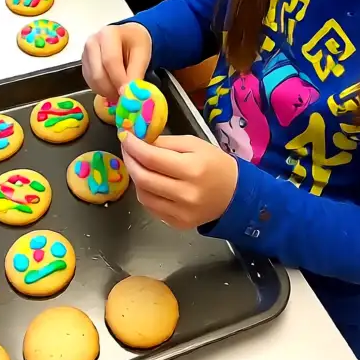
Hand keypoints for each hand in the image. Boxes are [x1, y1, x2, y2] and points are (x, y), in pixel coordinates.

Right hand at [82, 23, 151, 101]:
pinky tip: (112, 87)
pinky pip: (90, 82)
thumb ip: (135, 75)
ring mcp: (85, 53)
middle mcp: (92, 42)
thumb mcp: (142, 56)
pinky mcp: (83, 63)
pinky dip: (101, 89)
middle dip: (112, 89)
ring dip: (106, 91)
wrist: (128, 37)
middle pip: (98, 73)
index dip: (119, 80)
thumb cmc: (136, 44)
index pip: (111, 61)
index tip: (128, 94)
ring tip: (120, 93)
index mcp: (108, 34)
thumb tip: (128, 94)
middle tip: (124, 98)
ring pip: (93, 80)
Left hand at [121, 134, 237, 229]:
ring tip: (138, 164)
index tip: (124, 135)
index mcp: (192, 169)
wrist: (235, 195)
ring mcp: (181, 213)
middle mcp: (185, 194)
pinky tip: (149, 181)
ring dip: (135, 177)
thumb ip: (166, 142)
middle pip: (143, 178)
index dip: (133, 146)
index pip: (152, 158)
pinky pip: (152, 207)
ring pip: (143, 195)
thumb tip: (139, 140)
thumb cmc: (215, 164)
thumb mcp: (194, 144)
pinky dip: (145, 192)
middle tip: (126, 148)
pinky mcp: (179, 224)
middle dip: (130, 160)